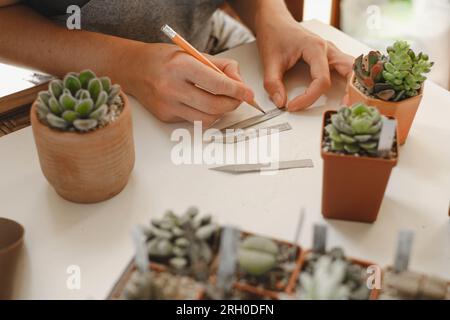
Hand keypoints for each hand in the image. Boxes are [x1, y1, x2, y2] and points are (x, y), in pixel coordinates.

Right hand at [119, 43, 253, 126]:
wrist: (133, 68)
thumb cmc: (165, 59)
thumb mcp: (193, 53)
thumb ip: (220, 66)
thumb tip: (240, 82)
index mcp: (181, 66)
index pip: (218, 84)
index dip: (238, 91)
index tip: (248, 93)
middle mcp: (172, 87)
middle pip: (215, 106)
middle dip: (233, 104)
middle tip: (238, 98)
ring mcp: (168, 105)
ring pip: (207, 119)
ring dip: (220, 112)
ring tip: (220, 100)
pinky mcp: (165, 116)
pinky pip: (194, 120)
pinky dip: (203, 114)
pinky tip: (200, 102)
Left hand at [256, 19, 353, 110]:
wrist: (275, 22)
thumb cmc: (275, 35)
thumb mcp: (269, 60)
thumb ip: (273, 83)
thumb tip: (280, 102)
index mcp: (316, 48)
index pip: (321, 80)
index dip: (309, 97)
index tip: (293, 106)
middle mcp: (328, 50)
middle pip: (349, 72)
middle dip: (349, 92)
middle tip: (343, 108)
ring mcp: (331, 53)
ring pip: (352, 69)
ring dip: (353, 86)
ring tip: (347, 103)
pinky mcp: (330, 57)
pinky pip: (347, 69)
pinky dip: (350, 81)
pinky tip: (346, 93)